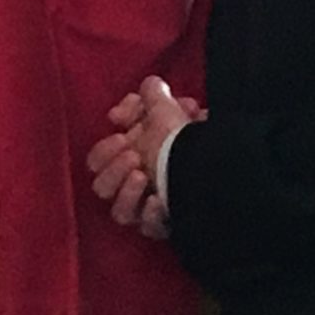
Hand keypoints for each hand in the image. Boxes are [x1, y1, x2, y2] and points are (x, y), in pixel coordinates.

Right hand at [87, 77, 194, 228]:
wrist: (218, 163)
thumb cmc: (188, 137)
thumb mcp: (170, 110)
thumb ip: (154, 96)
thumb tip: (148, 85)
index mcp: (128, 159)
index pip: (97, 162)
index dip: (103, 150)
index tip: (121, 133)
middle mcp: (134, 185)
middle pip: (101, 188)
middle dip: (112, 171)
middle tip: (133, 156)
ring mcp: (147, 208)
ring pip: (120, 213)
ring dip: (126, 193)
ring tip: (144, 177)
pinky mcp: (163, 226)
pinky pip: (147, 228)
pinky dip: (150, 215)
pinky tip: (159, 201)